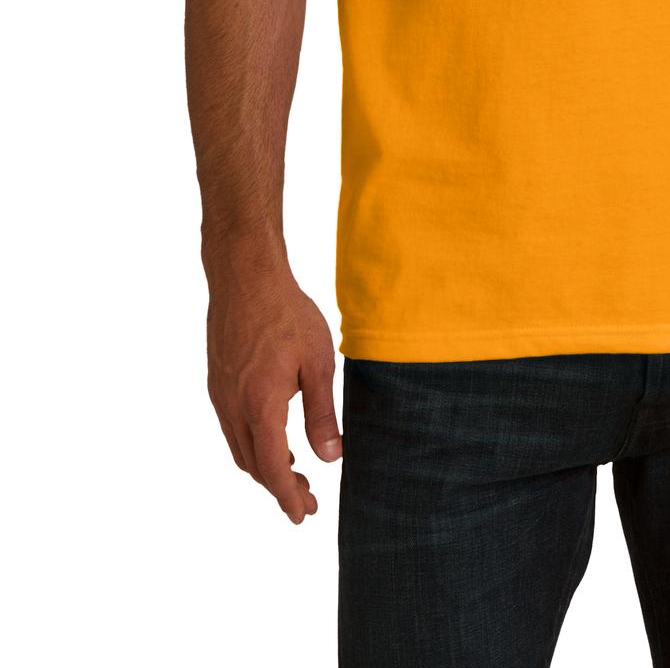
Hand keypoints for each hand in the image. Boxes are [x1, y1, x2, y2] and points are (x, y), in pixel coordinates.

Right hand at [205, 257, 342, 522]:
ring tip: (294, 473)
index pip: (272, 467)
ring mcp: (221, 394)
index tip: (301, 515)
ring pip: (240, 448)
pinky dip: (253, 444)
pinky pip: (233, 427)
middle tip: (306, 501)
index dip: (287, 495)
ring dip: (264, 467)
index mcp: (260, 405)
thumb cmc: (286, 313)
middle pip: (253, 465)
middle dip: (278, 487)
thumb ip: (322, 413)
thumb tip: (331, 457)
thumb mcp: (317, 362)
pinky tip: (274, 437)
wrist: (244, 276)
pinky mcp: (218, 381)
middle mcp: (233, 406)